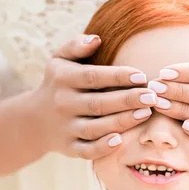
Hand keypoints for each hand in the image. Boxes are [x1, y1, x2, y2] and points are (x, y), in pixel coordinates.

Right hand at [32, 34, 156, 159]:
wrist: (36, 119)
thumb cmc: (58, 83)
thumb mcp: (60, 60)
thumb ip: (77, 46)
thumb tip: (97, 39)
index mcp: (62, 79)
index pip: (93, 77)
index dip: (118, 77)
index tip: (142, 76)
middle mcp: (63, 104)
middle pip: (98, 104)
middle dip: (127, 100)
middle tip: (152, 97)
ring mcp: (66, 128)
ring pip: (95, 128)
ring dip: (121, 122)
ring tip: (146, 114)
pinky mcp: (69, 148)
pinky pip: (86, 151)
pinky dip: (102, 148)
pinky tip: (120, 140)